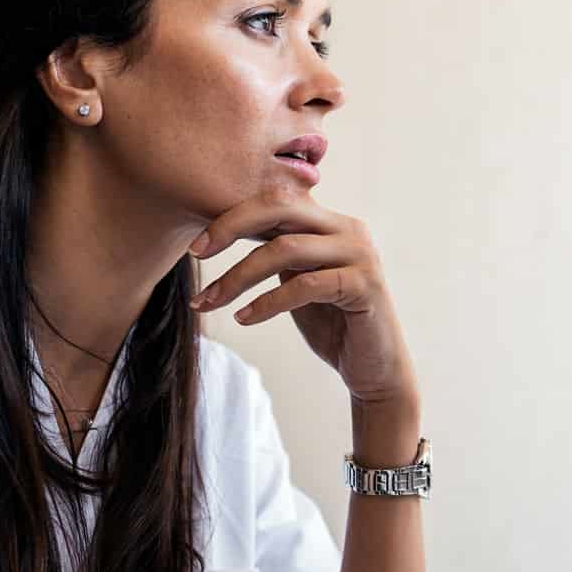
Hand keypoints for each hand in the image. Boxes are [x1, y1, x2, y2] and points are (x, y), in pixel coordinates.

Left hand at [188, 195, 418, 406]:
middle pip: (280, 208)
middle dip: (230, 228)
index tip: (196, 247)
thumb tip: (227, 232)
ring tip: (211, 301)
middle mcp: (349, 229)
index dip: (231, 217)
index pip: (276, 201)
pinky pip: (304, 286)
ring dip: (239, 276)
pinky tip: (244, 318)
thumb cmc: (333, 326)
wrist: (375, 371)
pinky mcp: (364, 285)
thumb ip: (279, 253)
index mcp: (332, 222)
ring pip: (286, 248)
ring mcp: (360, 255)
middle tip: (196, 254)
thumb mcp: (299, 281)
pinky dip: (267, 302)